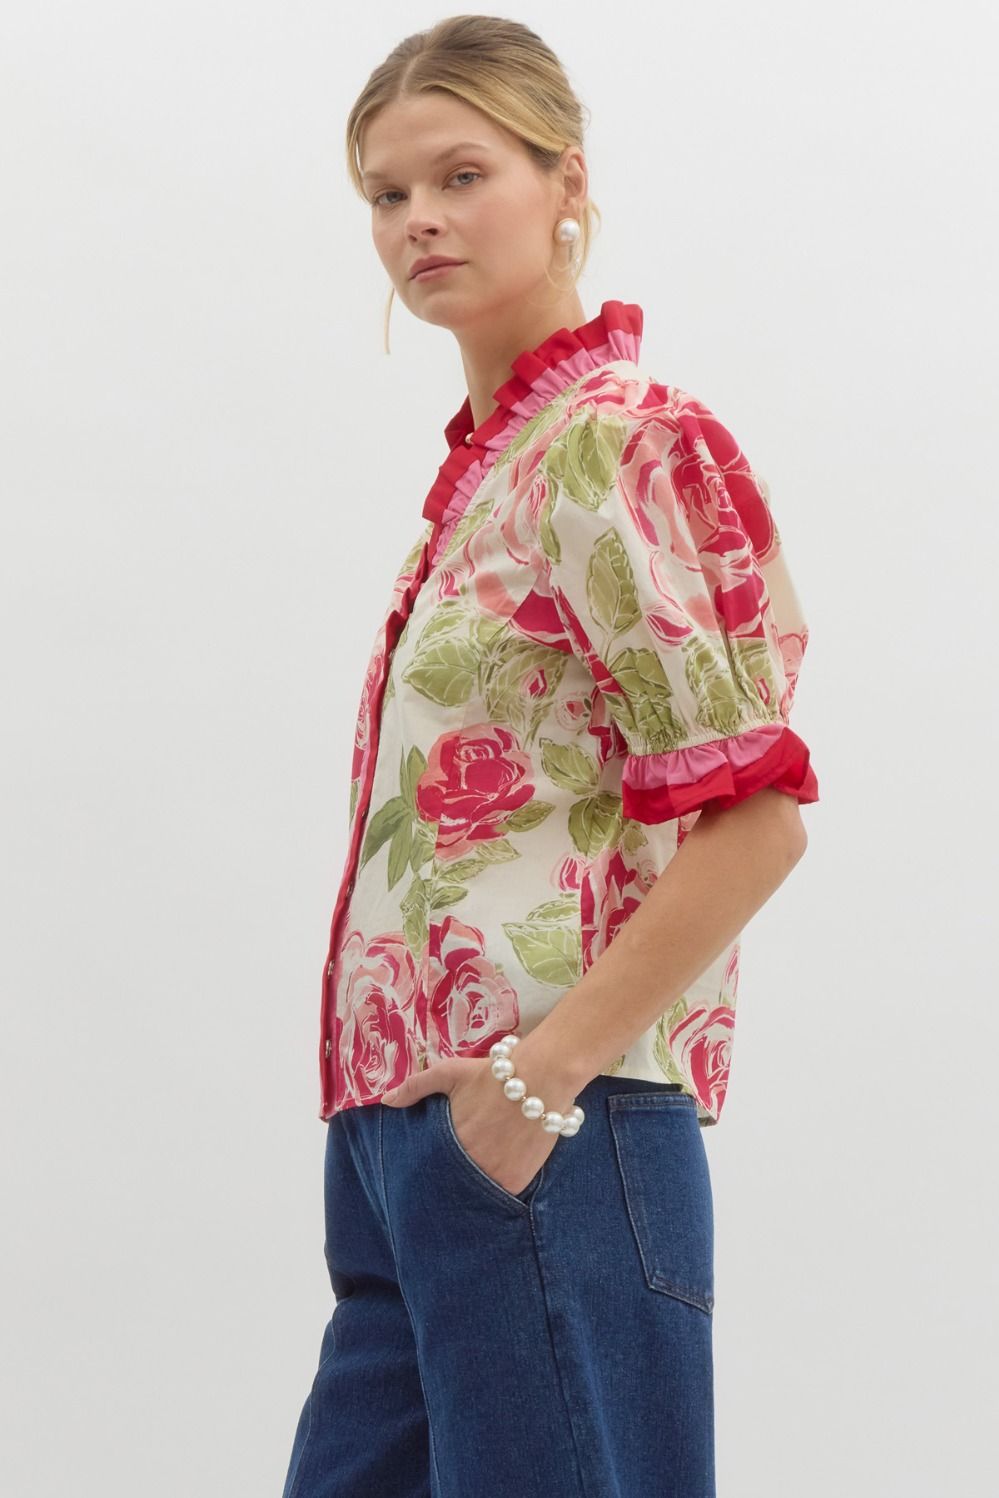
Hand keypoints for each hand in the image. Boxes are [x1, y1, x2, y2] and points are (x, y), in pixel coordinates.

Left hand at [381, 1058, 560, 1197]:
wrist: (540, 1078)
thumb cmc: (491, 1075)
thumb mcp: (449, 1073)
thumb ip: (416, 1087)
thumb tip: (386, 1101)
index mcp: (449, 1143)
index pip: (432, 1168)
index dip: (433, 1168)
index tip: (432, 1170)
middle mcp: (469, 1166)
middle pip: (453, 1182)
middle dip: (451, 1180)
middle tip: (456, 1174)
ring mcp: (494, 1177)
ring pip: (476, 1191)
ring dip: (474, 1185)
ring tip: (475, 1178)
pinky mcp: (516, 1182)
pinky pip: (501, 1194)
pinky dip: (498, 1187)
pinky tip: (497, 1175)